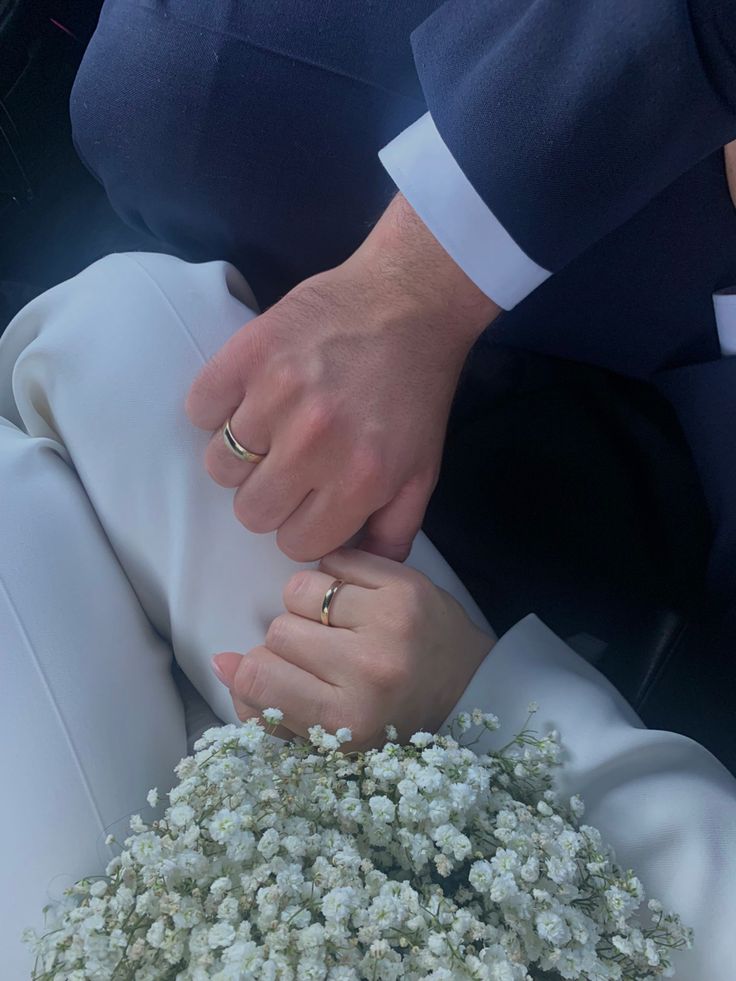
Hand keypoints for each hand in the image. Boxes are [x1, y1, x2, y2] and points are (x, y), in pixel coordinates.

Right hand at [186, 194, 498, 561]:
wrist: (409, 302)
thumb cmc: (416, 391)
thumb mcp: (423, 472)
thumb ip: (392, 533)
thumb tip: (350, 572)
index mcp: (359, 480)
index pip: (294, 543)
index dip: (301, 525)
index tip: (309, 500)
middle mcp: (314, 444)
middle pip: (251, 512)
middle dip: (270, 495)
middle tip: (290, 462)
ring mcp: (276, 396)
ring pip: (220, 466)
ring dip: (242, 452)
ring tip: (273, 424)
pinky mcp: (247, 354)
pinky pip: (201, 410)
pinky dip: (217, 407)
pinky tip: (249, 395)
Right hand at [210, 548, 493, 748]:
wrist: (470, 687)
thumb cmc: (393, 716)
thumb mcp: (330, 734)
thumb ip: (270, 707)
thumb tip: (222, 662)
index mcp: (347, 720)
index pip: (260, 677)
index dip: (256, 671)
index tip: (276, 673)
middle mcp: (370, 669)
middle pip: (277, 630)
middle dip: (289, 640)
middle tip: (322, 654)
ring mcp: (391, 621)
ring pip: (299, 589)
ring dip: (309, 604)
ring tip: (339, 624)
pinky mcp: (407, 583)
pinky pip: (335, 560)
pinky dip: (337, 576)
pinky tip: (358, 600)